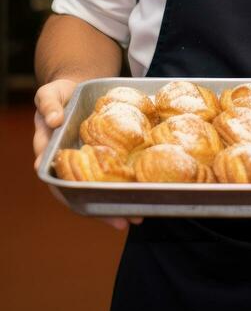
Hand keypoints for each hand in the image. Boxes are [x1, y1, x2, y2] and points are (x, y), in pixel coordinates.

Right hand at [34, 78, 141, 231]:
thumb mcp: (49, 94)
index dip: (67, 193)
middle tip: (121, 222)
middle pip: (82, 194)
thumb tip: (54, 120)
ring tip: (136, 218)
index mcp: (49, 153)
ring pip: (99, 190)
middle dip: (101, 211)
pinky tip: (143, 195)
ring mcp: (86, 164)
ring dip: (116, 206)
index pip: (55, 179)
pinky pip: (113, 175)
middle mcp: (68, 166)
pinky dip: (126, 186)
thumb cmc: (59, 93)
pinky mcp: (103, 158)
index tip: (84, 202)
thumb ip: (48, 104)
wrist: (76, 88)